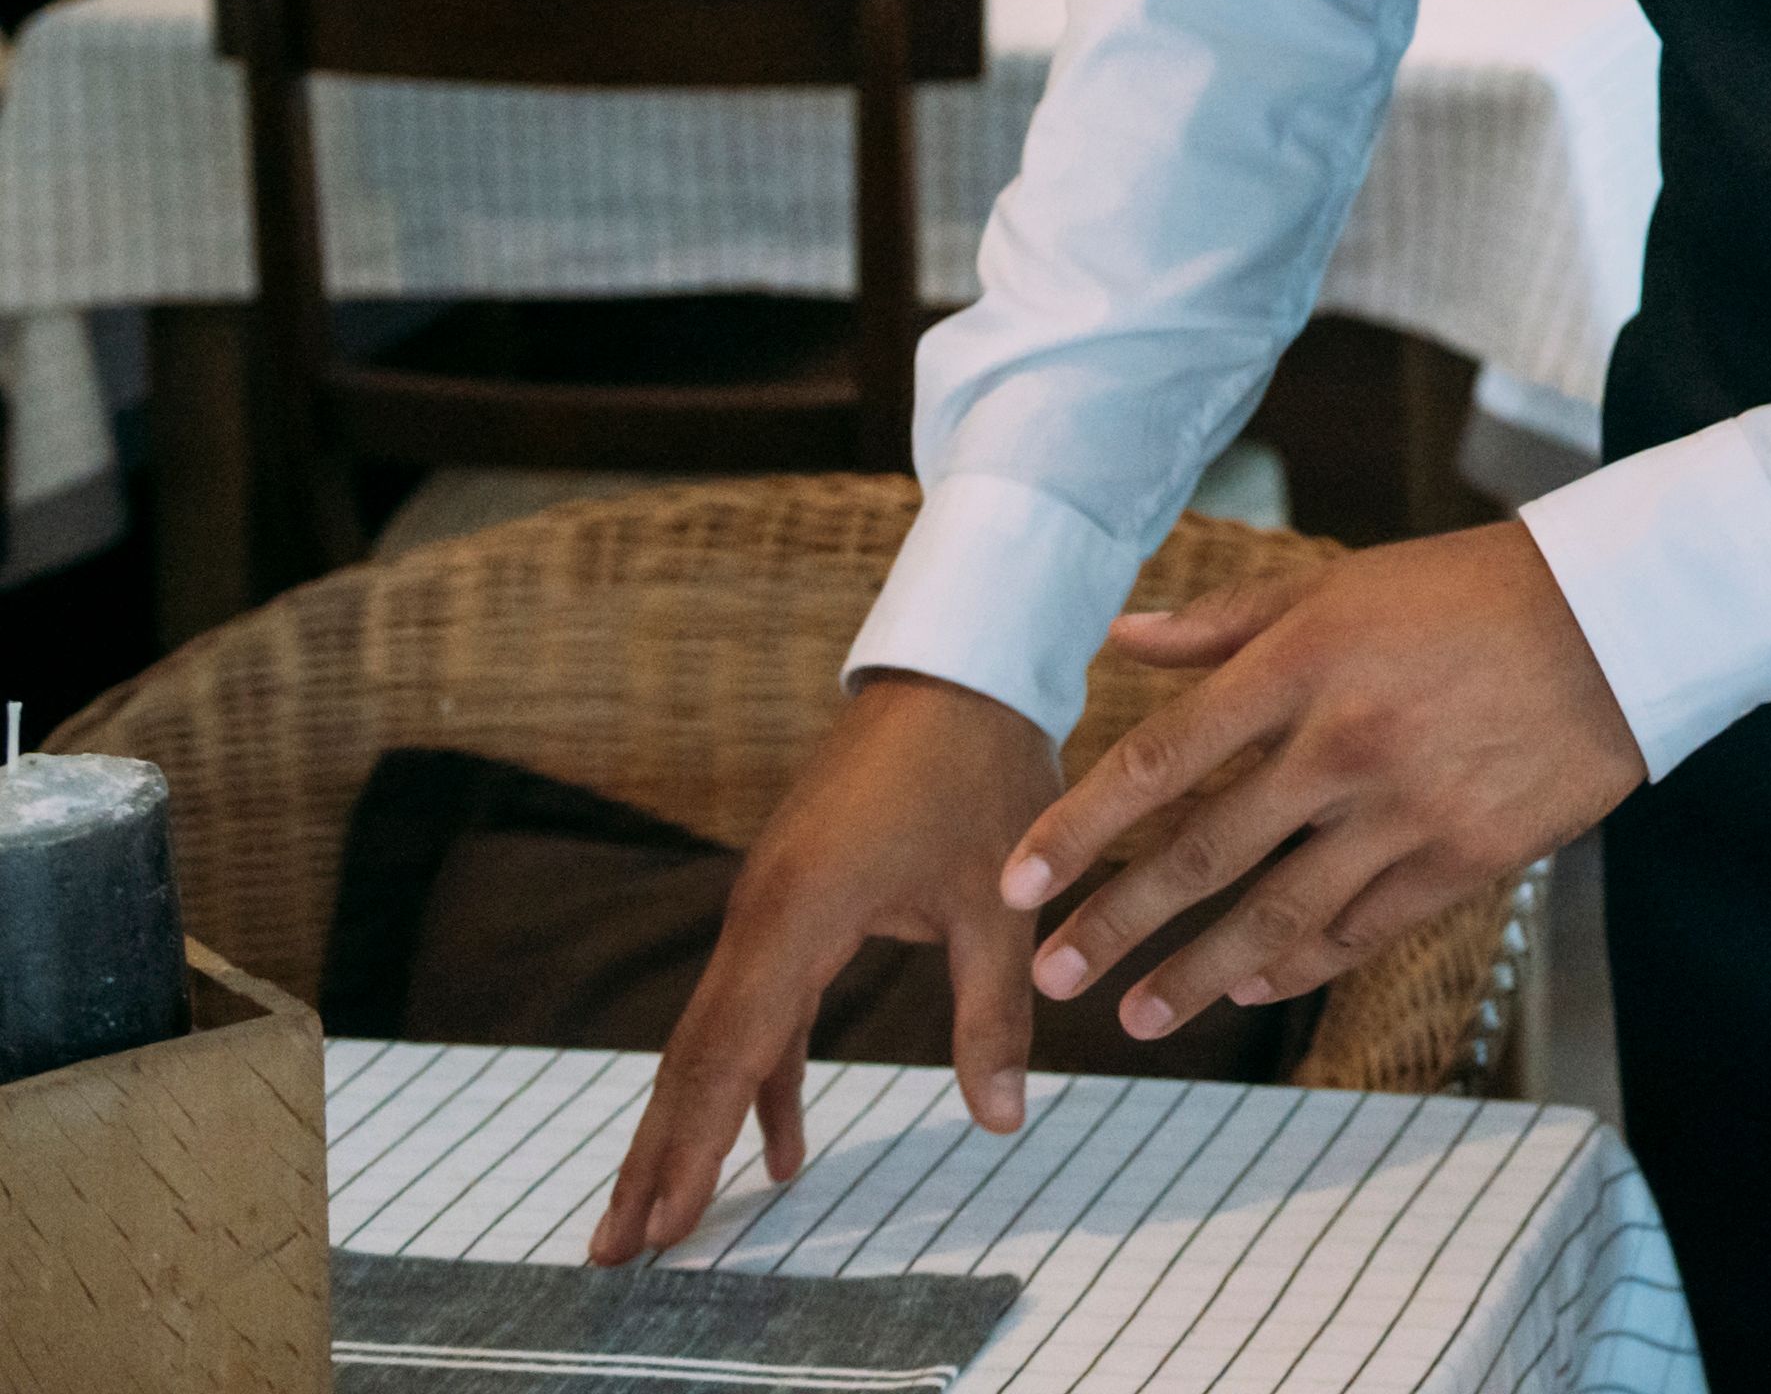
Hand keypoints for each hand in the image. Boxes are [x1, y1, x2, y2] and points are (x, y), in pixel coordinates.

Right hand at [594, 672, 1058, 1265]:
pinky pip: (762, 1009)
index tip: (660, 1224)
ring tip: (667, 1216)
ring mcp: (771, 908)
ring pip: (719, 1037)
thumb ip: (994, 1011)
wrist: (959, 670)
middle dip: (658, 1158)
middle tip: (618, 1251)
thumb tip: (1002, 1121)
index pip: (729, 1055)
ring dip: (696, 1125)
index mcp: (795, 914)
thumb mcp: (999, 897)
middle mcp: (761, 916)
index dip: (693, 1147)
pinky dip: (763, 1076)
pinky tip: (779, 1148)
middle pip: (696, 1059)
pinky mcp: (795, 902)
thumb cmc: (979, 770)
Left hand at [1000, 522, 1644, 1054]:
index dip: (1079, 830)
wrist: (1621, 619)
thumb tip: (1122, 638)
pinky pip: (1363, 929)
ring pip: (1277, 914)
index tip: (1016, 884)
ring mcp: (1407, 809)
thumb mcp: (1344, 584)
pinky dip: (1299, 966)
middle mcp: (1344, 744)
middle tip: (1049, 977)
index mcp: (1304, 664)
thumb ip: (1227, 622)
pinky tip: (1252, 987)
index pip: (1160, 761)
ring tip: (1136, 1019)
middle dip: (1114, 924)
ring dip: (1195, 974)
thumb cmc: (1472, 591)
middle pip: (1201, 854)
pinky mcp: (1466, 854)